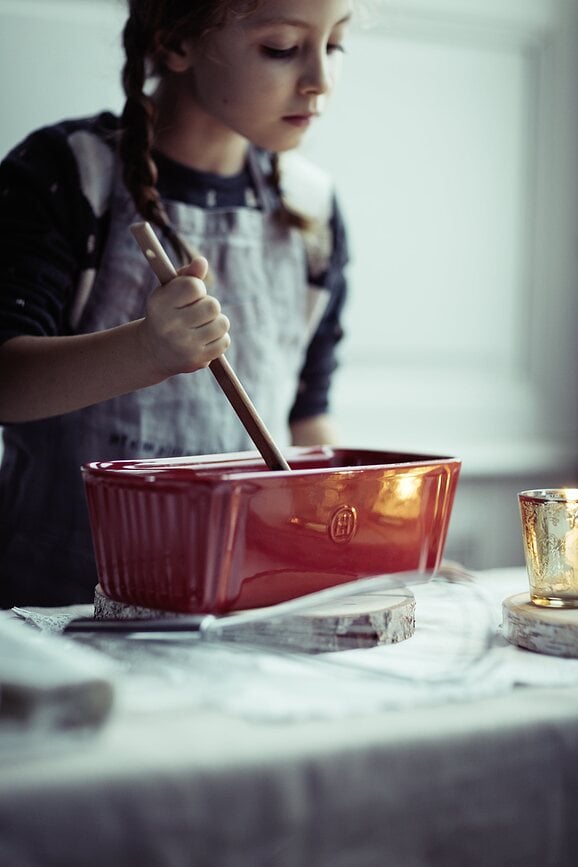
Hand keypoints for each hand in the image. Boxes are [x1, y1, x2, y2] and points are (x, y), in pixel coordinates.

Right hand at [139, 256, 230, 377]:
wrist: (153, 351)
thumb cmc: (166, 313)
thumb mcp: (169, 291)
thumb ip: (187, 275)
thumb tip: (201, 262)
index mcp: (160, 304)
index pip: (194, 287)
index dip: (197, 288)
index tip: (190, 295)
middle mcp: (169, 326)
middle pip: (213, 306)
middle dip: (208, 306)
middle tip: (197, 312)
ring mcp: (184, 345)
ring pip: (222, 323)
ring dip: (216, 322)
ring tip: (202, 325)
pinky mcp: (197, 360)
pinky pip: (224, 341)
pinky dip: (219, 338)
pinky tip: (205, 338)